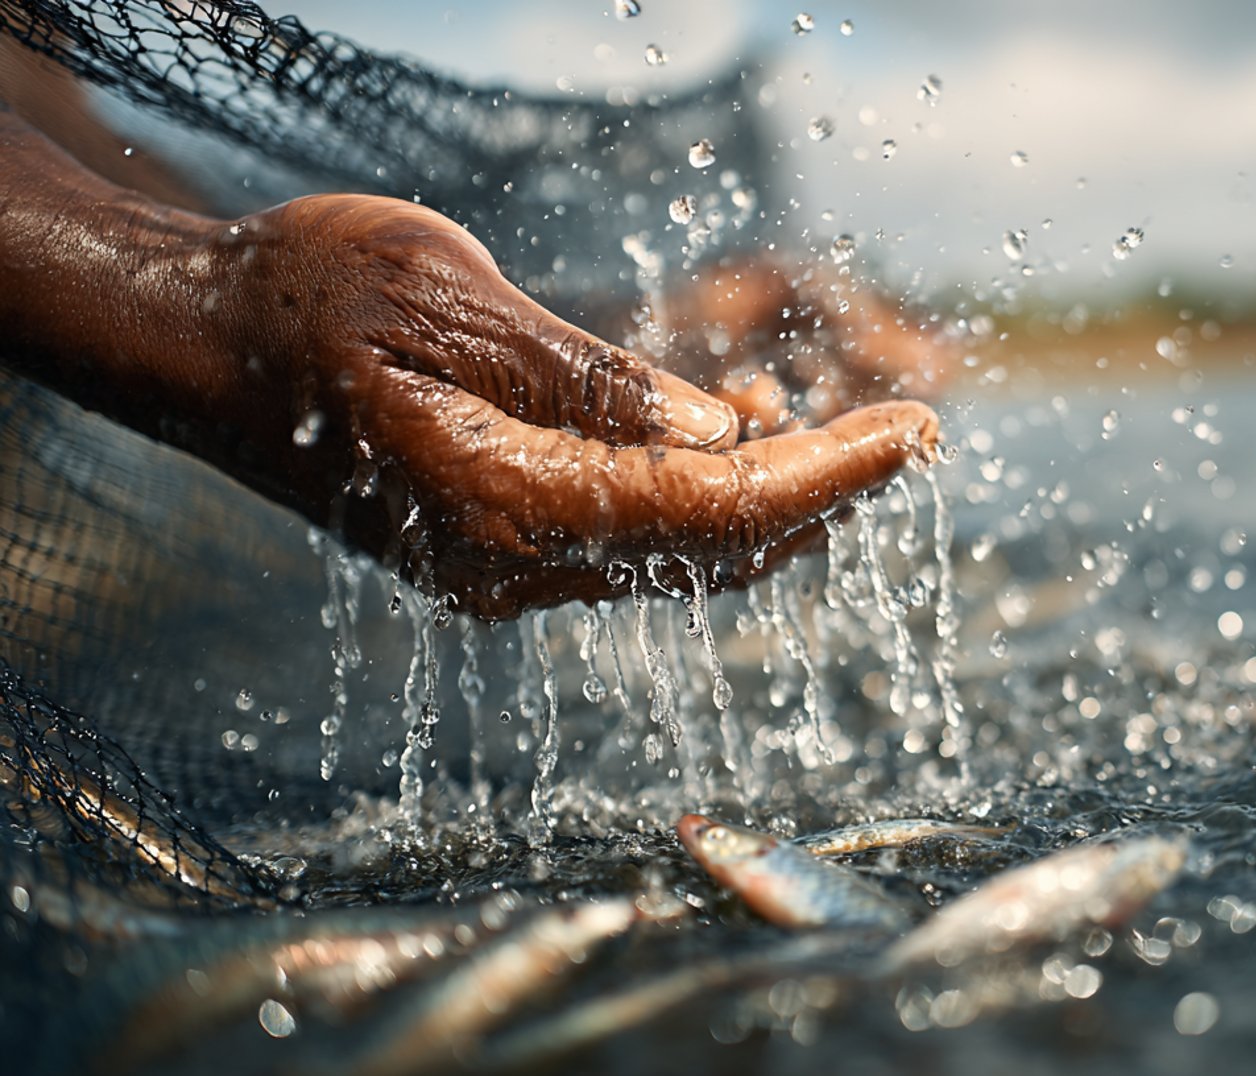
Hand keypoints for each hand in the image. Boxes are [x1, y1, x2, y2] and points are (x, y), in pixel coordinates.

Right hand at [212, 195, 938, 618]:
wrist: (202, 343)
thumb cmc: (308, 296)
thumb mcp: (448, 297)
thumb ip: (584, 375)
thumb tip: (713, 430)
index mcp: (501, 498)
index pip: (710, 507)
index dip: (829, 472)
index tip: (919, 432)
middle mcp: (508, 561)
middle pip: (713, 548)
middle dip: (825, 490)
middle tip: (912, 428)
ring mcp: (500, 568)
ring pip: (679, 552)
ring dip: (770, 493)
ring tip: (822, 414)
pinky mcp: (495, 549)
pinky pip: (631, 540)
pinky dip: (703, 494)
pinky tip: (732, 429)